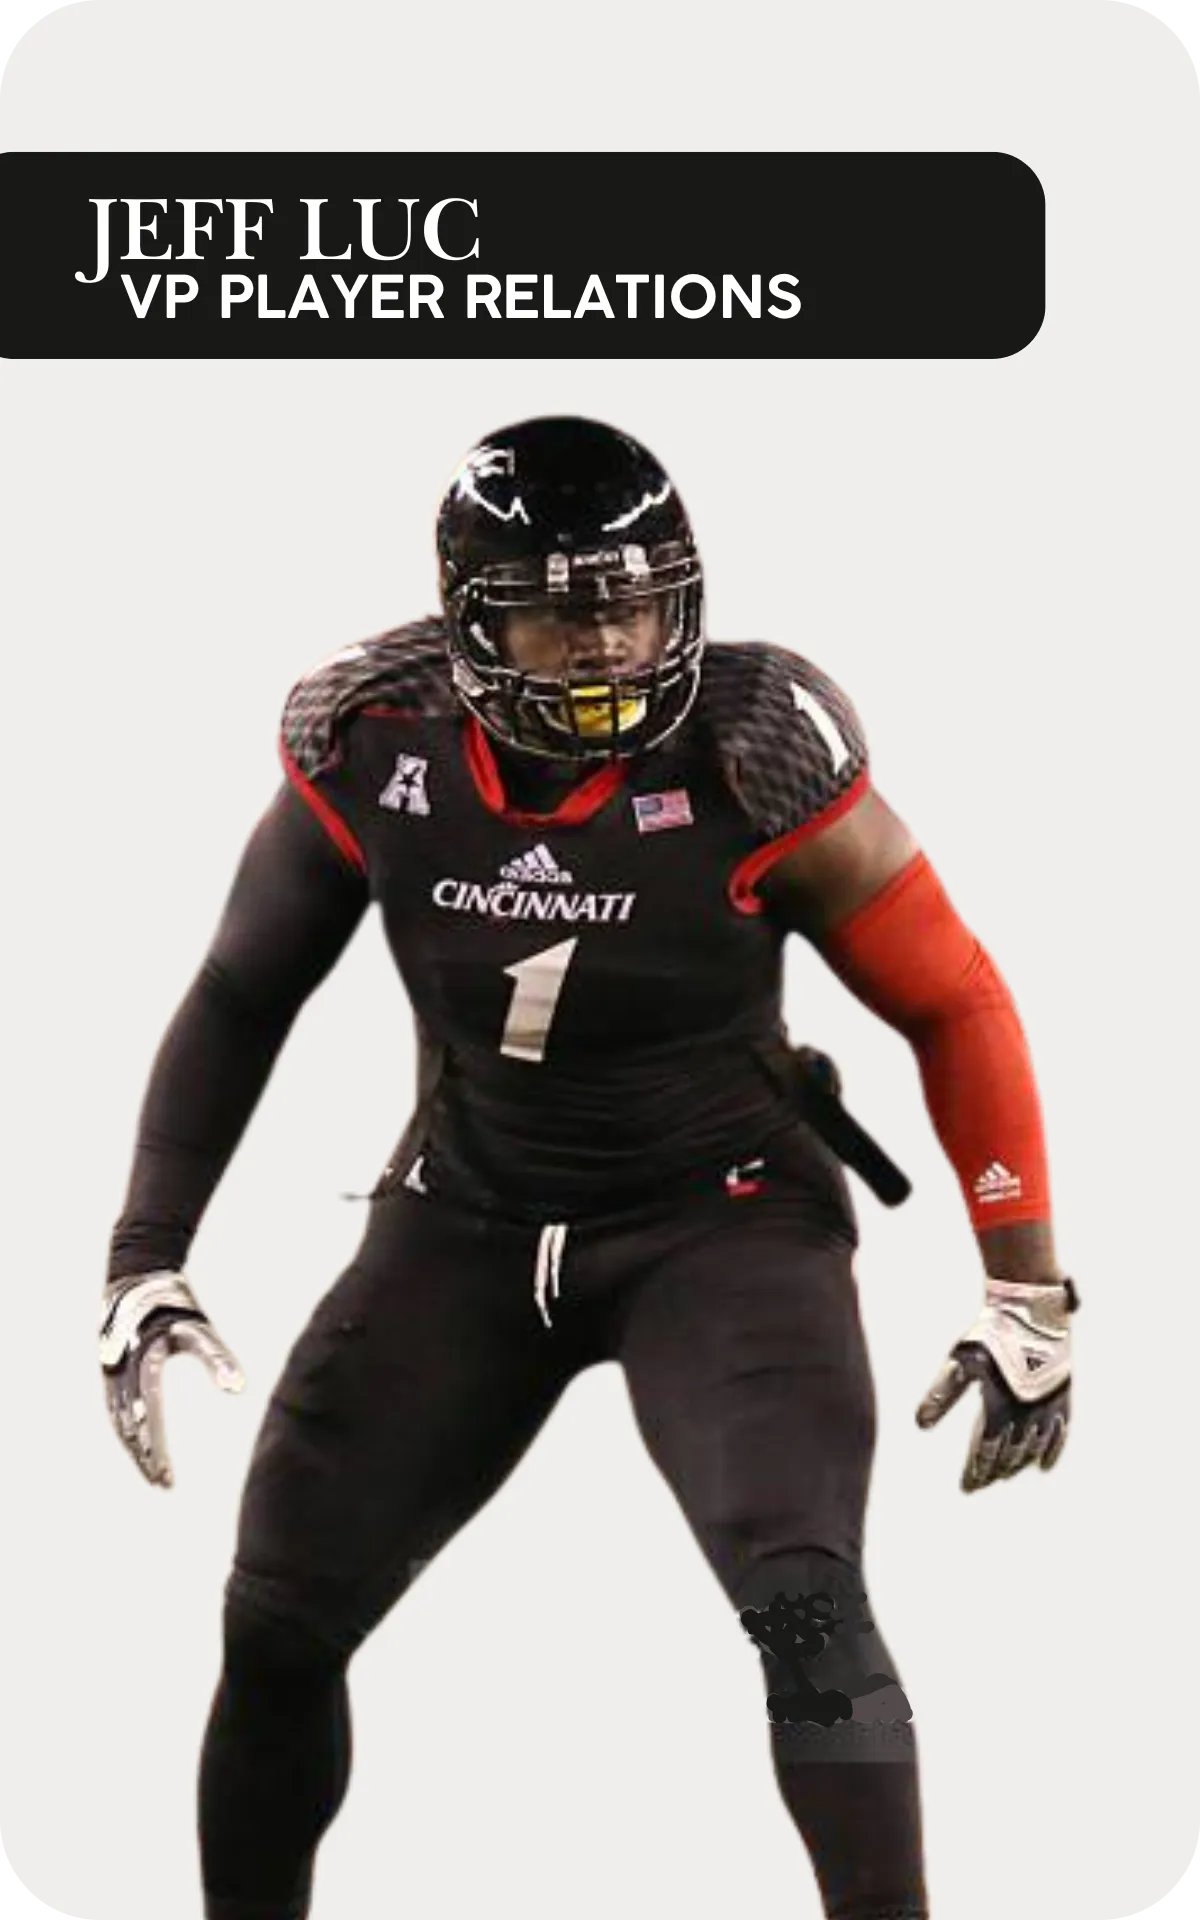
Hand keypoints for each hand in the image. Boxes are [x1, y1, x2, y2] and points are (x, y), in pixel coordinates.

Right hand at [99, 1270, 243, 1487]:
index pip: (149, 1421)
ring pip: (118, 1421)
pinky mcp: (110, 1369)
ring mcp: (111, 1373)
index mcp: (143, 1368)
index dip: (155, 1451)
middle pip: (129, 1428)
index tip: (165, 1477)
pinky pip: (114, 1408)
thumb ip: (218, 1360)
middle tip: (162, 1484)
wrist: (138, 1277)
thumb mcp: (199, 1330)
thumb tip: (238, 1390)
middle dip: (144, 1458)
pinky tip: (136, 1442)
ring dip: (133, 1448)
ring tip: (151, 1472)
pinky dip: (124, 1429)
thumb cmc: (173, 1304)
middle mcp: (121, 1375)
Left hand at [916, 1276, 1078, 1492]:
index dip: (975, 1471)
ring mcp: (1048, 1407)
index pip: (985, 1451)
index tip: (967, 1487)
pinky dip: (1052, 1452)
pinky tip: (1044, 1467)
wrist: (1031, 1311)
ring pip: (1033, 1448)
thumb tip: (920, 1424)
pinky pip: (1060, 1434)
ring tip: (1004, 1474)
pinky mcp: (1062, 1397)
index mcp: (1000, 1408)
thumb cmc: (989, 1335)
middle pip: (1009, 1455)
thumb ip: (942, 1394)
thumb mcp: (960, 1362)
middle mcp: (1026, 1414)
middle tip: (980, 1483)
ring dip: (1018, 1464)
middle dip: (993, 1471)